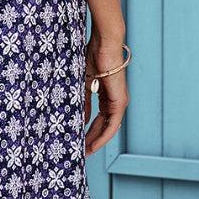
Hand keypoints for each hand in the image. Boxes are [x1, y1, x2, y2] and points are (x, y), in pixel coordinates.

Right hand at [83, 41, 128, 155]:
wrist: (104, 45)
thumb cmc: (93, 57)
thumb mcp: (83, 84)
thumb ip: (82, 101)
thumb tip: (79, 118)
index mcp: (105, 96)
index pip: (97, 120)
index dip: (88, 132)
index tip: (78, 142)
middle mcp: (114, 102)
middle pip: (103, 127)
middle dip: (91, 140)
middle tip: (80, 153)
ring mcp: (118, 102)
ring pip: (108, 129)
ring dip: (97, 141)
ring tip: (85, 152)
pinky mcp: (120, 102)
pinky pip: (113, 124)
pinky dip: (104, 135)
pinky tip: (94, 144)